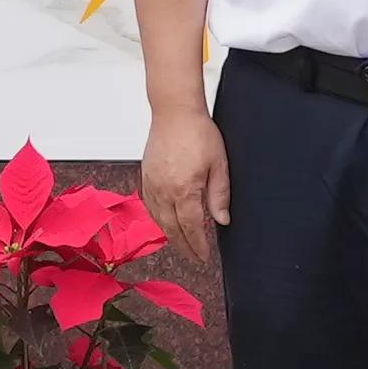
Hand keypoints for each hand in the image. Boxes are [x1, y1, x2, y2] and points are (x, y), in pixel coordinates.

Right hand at [138, 95, 230, 269]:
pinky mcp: (145, 176)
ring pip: (158, 220)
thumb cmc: (197, 131)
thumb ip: (220, 194)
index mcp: (184, 189)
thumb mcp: (219, 164)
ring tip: (182, 245)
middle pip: (172, 229)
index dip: (198, 245)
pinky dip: (158, 220)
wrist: (174, 111)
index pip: (192, 227)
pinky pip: (149, 206)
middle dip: (184, 247)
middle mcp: (164, 190)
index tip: (204, 256)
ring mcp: (151, 184)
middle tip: (194, 258)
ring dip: (170, 236)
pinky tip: (166, 223)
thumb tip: (222, 220)